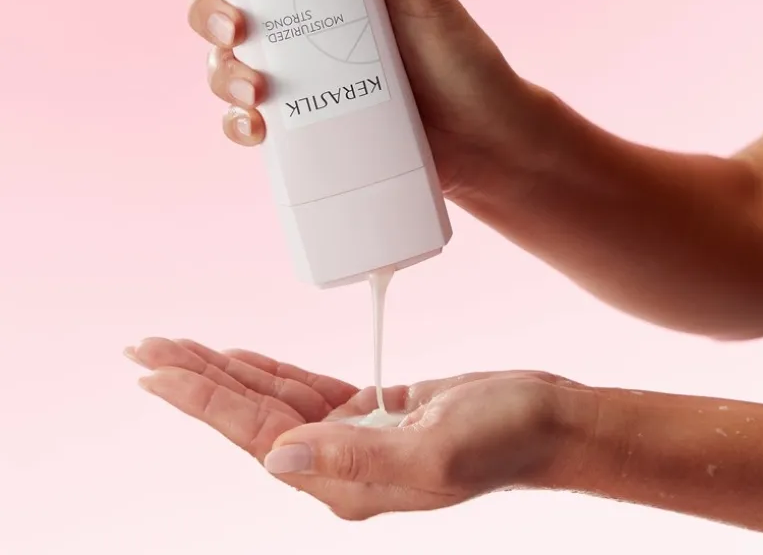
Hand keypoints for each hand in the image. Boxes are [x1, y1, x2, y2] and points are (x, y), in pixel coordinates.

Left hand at [126, 338, 596, 518]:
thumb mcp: (435, 455)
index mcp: (346, 483)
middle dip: (197, 380)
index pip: (254, 437)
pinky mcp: (373, 412)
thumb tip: (276, 462)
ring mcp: (355, 438)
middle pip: (250, 417)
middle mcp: (340, 465)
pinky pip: (307, 390)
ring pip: (273, 400)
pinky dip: (272, 371)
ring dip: (227, 372)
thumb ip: (354, 461)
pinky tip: (244, 358)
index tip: (155, 371)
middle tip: (147, 349)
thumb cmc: (504, 438)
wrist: (548, 421)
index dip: (202, 401)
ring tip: (181, 347)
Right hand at [170, 0, 549, 201]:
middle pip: (223, 6)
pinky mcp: (305, 125)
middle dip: (206, 13)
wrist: (485, 142)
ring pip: (226, 65)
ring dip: (220, 75)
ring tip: (256, 91)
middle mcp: (305, 24)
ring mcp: (301, 76)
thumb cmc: (461, 61)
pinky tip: (257, 130)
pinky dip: (239, 126)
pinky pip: (249, 122)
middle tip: (233, 27)